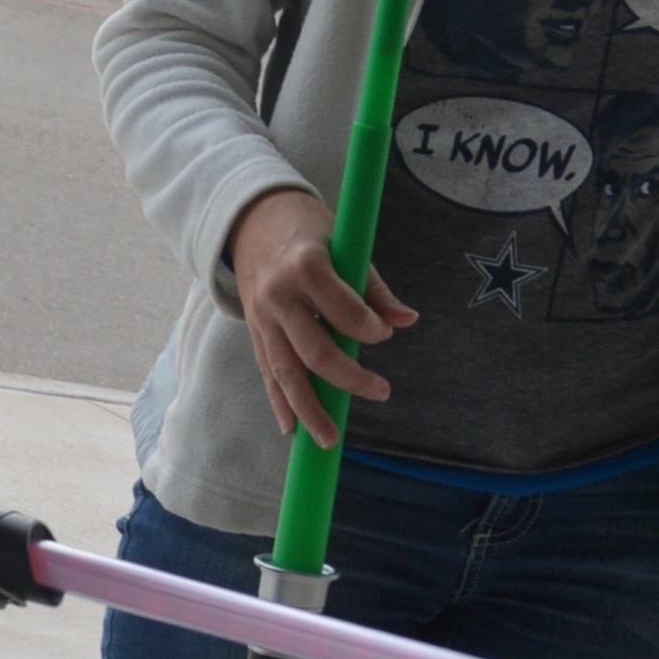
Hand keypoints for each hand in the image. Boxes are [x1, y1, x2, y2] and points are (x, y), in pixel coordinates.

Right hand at [227, 185, 412, 450]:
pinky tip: (292, 430)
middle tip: (381, 391)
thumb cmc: (307, 230)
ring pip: (286, 372)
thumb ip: (374, 287)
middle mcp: (279, 296)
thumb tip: (407, 321)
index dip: (369, 329)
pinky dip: (280, 403)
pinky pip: (267, 373)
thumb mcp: (344, 245)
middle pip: (314, 351)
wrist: (250, 219)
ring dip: (309, 409)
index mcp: (306, 266)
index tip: (383, 335)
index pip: (343, 311)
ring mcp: (262, 318)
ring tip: (329, 439)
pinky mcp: (254, 332)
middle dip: (349, 378)